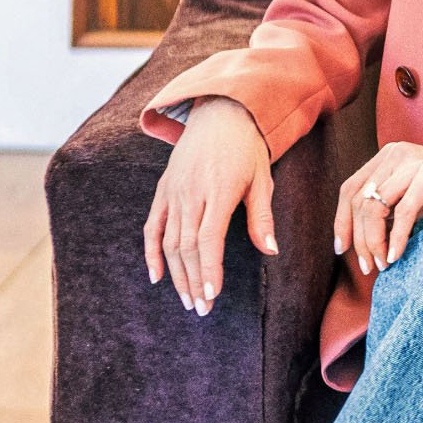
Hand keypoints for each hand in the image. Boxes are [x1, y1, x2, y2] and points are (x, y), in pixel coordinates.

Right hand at [143, 97, 274, 315]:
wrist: (221, 113)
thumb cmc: (247, 148)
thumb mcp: (262, 179)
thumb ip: (261, 217)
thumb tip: (270, 251)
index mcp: (218, 191)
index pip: (208, 240)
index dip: (208, 270)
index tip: (211, 296)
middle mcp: (191, 193)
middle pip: (186, 247)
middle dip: (193, 280)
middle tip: (201, 309)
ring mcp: (173, 192)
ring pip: (169, 241)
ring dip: (176, 274)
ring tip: (187, 299)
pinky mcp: (163, 190)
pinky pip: (152, 226)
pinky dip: (151, 253)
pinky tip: (157, 276)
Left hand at [335, 143, 422, 274]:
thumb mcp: (412, 199)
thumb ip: (387, 209)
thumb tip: (358, 241)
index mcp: (387, 155)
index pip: (350, 189)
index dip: (341, 221)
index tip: (342, 250)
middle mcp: (396, 152)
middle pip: (358, 200)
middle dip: (358, 238)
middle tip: (367, 266)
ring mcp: (413, 160)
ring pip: (376, 207)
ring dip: (374, 242)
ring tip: (383, 264)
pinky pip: (403, 211)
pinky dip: (396, 238)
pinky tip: (397, 256)